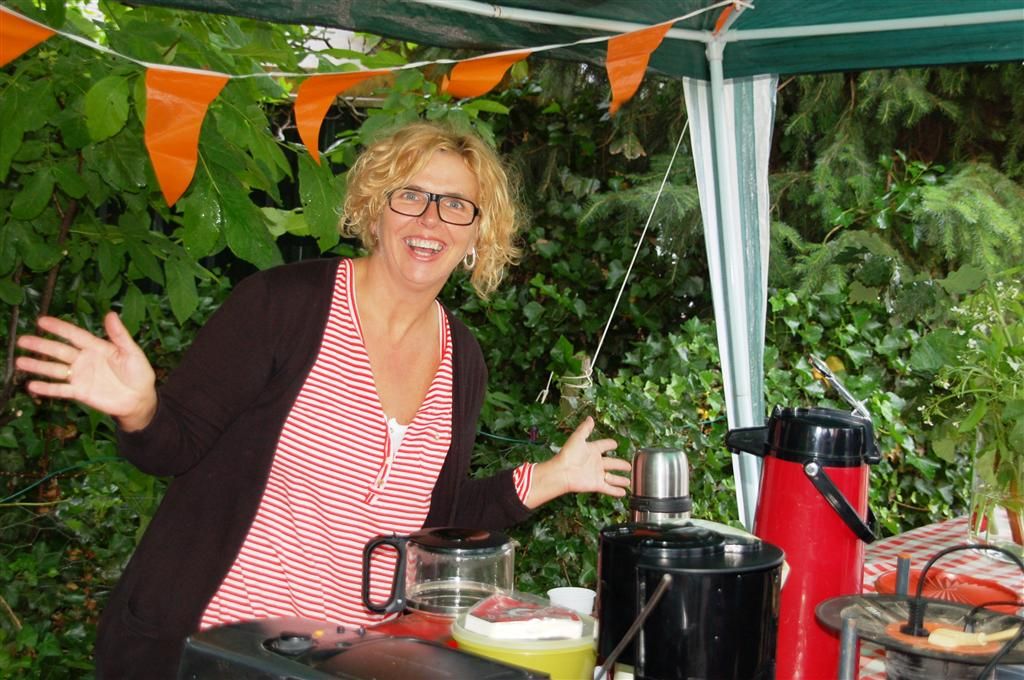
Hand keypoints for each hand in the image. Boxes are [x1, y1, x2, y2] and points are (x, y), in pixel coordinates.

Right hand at [16, 312, 157, 430]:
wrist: (140, 399)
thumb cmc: (139, 373)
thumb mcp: (132, 352)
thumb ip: (119, 335)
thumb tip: (111, 314)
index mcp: (97, 347)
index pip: (75, 335)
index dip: (59, 328)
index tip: (42, 321)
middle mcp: (84, 360)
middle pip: (59, 351)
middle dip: (41, 345)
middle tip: (22, 339)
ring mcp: (80, 376)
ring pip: (55, 369)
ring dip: (38, 366)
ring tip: (20, 361)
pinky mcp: (80, 392)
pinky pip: (61, 390)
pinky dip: (47, 388)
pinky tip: (32, 384)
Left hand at [525, 416, 630, 508]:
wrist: (563, 472)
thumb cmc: (568, 454)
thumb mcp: (578, 438)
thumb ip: (585, 429)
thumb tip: (590, 418)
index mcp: (592, 450)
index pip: (603, 446)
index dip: (609, 444)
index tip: (615, 444)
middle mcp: (595, 462)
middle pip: (611, 463)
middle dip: (620, 464)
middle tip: (628, 465)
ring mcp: (596, 474)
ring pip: (612, 477)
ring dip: (620, 479)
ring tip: (629, 481)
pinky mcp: (596, 484)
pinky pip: (609, 488)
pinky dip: (616, 491)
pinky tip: (623, 492)